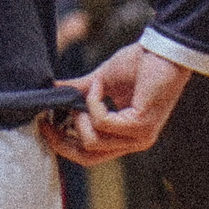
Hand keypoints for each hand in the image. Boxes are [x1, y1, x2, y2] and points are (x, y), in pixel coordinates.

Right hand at [42, 42, 193, 166]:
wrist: (164, 51)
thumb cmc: (139, 64)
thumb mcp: (100, 82)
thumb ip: (78, 92)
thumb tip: (51, 93)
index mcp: (126, 136)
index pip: (89, 156)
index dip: (63, 145)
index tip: (45, 126)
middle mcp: (134, 142)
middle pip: (88, 158)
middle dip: (62, 141)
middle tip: (48, 121)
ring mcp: (139, 137)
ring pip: (92, 141)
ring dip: (81, 115)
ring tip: (89, 92)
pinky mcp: (141, 126)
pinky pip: (102, 123)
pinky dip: (94, 103)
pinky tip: (100, 88)